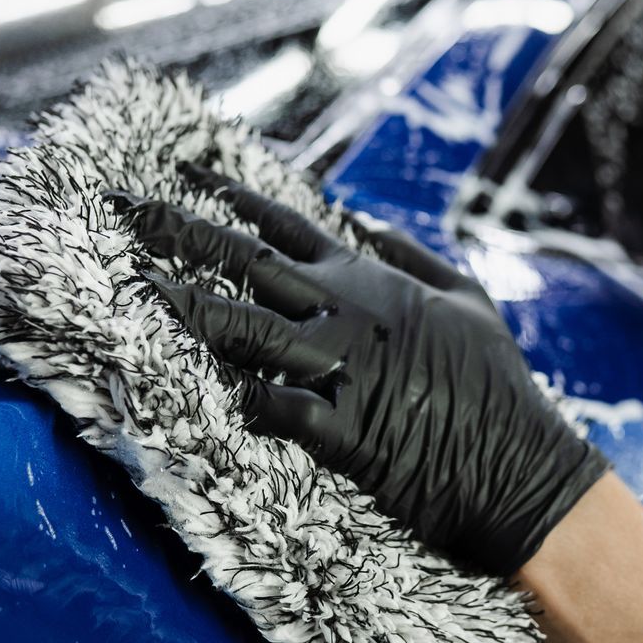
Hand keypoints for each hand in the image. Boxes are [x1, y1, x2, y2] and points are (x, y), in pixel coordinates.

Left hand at [110, 174, 607, 576]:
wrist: (520, 469)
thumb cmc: (497, 387)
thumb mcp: (468, 299)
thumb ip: (411, 255)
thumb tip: (363, 217)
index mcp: (371, 283)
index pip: (288, 224)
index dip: (231, 195)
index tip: (182, 173)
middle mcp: (348, 313)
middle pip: (247, 261)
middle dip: (180, 232)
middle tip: (122, 208)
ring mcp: (343, 368)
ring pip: (245, 325)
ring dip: (185, 305)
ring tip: (132, 285)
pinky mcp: (342, 430)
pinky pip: (272, 406)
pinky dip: (231, 395)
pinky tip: (183, 387)